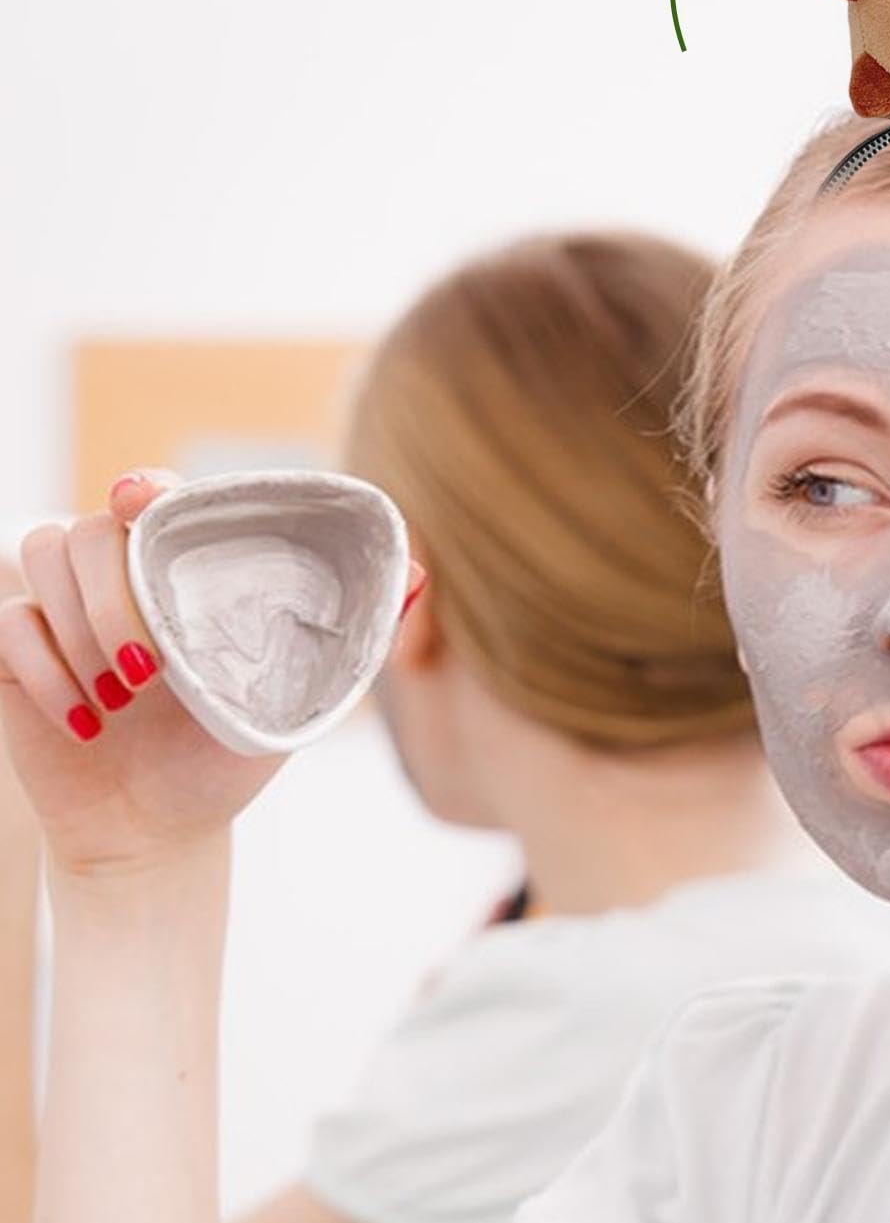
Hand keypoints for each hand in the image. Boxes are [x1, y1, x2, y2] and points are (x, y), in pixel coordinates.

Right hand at [0, 468, 425, 875]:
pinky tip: (84, 719)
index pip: (158, 496)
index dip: (146, 489)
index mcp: (188, 565)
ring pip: (44, 552)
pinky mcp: (15, 648)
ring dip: (80, 627)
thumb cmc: (233, 747)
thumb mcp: (301, 694)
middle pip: (93, 529)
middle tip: (147, 673)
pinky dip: (42, 667)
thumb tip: (420, 577)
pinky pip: (8, 622)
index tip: (139, 502)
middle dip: (116, 595)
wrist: (164, 829)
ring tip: (121, 699)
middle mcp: (123, 571)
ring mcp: (64, 605)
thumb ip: (353, 632)